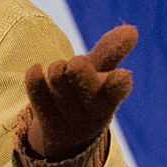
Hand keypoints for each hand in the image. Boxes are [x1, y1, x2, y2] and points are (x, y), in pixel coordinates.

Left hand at [21, 24, 137, 160]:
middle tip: (77, 63)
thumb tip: (131, 30)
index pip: (117, 91)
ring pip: (59, 83)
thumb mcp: (101, 74)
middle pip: (85, 84)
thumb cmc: (88, 94)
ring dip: (57, 69)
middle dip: (79, 69)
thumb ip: (111, 51)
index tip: (122, 75)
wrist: (67, 136)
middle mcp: (92, 110)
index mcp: (111, 97)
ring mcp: (68, 117)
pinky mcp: (47, 122)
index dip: (118, 84)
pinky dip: (35, 80)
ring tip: (60, 68)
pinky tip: (35, 68)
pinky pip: (37, 96)